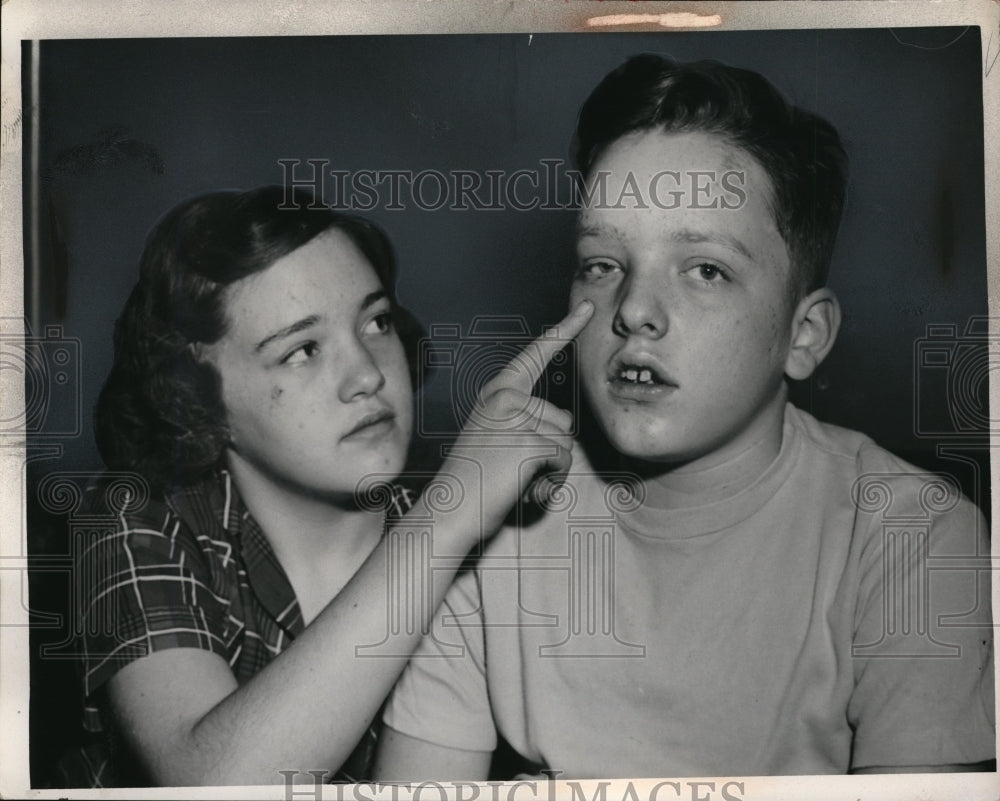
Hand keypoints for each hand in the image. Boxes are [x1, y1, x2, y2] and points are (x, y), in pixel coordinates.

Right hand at [438, 301, 593, 540]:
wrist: (450, 510)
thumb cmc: (474, 483)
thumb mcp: (495, 438)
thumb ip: (521, 422)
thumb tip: (561, 426)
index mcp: (497, 393)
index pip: (535, 356)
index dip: (565, 330)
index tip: (586, 309)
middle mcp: (505, 398)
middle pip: (562, 420)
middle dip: (550, 451)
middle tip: (512, 469)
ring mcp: (516, 417)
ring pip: (565, 442)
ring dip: (551, 469)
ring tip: (516, 480)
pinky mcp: (528, 441)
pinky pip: (563, 461)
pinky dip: (550, 481)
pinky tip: (523, 488)